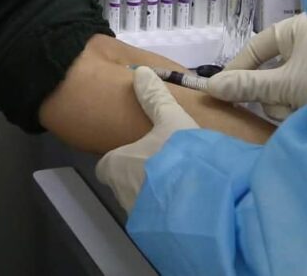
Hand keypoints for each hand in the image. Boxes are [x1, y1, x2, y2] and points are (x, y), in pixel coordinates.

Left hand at [96, 66, 198, 212]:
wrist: (200, 205)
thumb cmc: (179, 157)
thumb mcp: (172, 120)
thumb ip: (155, 98)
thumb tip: (140, 71)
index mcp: (117, 165)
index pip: (106, 164)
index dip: (120, 157)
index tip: (139, 151)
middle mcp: (121, 193)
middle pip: (124, 182)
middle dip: (140, 175)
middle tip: (166, 163)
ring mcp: (139, 216)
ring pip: (141, 201)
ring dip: (156, 193)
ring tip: (182, 181)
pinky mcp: (157, 234)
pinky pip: (159, 219)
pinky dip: (170, 210)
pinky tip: (190, 199)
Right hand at [206, 13, 306, 120]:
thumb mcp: (288, 84)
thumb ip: (249, 85)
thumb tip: (211, 85)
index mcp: (298, 29)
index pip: (256, 46)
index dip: (238, 69)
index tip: (221, 93)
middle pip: (270, 71)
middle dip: (272, 96)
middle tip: (281, 108)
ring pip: (286, 87)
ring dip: (289, 105)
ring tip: (306, 114)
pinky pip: (303, 96)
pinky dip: (304, 108)